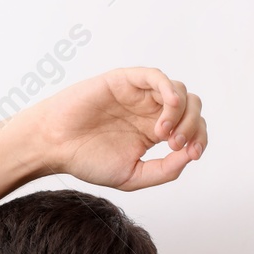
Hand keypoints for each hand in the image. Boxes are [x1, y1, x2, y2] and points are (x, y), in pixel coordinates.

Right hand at [30, 66, 205, 190]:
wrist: (54, 146)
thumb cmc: (87, 160)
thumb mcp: (133, 177)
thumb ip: (164, 171)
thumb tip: (191, 155)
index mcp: (154, 131)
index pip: (191, 128)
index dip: (199, 139)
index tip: (192, 154)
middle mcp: (150, 110)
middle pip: (192, 108)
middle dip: (192, 127)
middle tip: (173, 145)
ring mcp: (139, 94)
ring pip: (180, 91)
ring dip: (181, 113)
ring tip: (162, 134)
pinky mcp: (125, 81)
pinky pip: (156, 76)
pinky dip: (169, 91)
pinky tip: (166, 111)